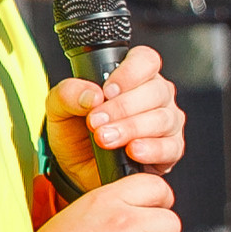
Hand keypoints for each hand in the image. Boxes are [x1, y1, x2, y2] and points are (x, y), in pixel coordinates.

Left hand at [46, 45, 184, 190]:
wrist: (78, 171)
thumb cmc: (76, 134)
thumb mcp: (59, 110)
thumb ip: (68, 94)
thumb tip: (92, 94)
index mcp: (133, 77)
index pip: (146, 60)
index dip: (130, 73)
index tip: (107, 91)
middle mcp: (155, 96)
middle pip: (155, 90)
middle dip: (122, 107)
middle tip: (96, 121)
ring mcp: (167, 122)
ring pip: (162, 118)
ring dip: (131, 129)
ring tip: (105, 139)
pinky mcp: (171, 149)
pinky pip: (170, 146)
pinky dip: (151, 148)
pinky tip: (133, 150)